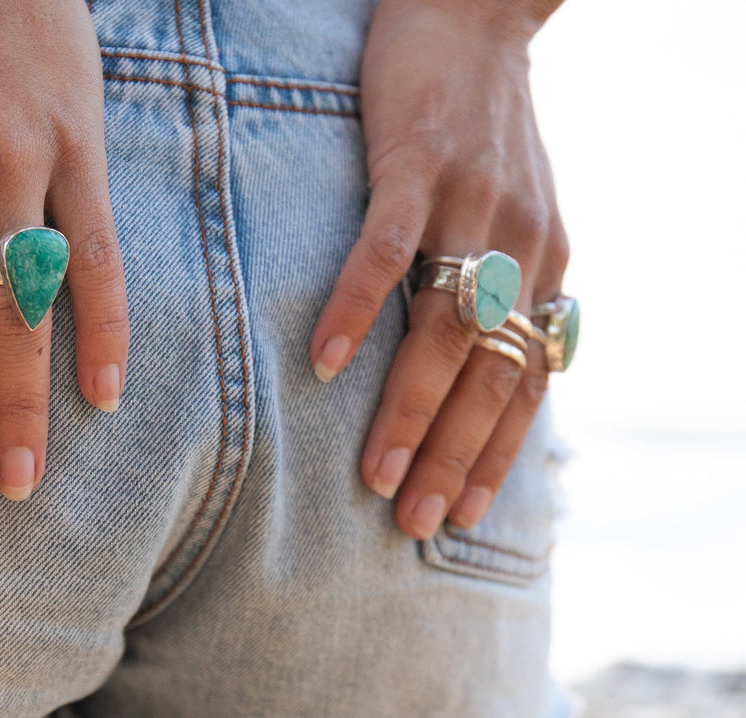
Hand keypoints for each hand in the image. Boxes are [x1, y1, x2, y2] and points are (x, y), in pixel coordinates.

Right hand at [311, 0, 567, 538]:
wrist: (476, 13)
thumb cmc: (482, 125)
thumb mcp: (518, 210)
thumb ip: (506, 282)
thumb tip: (479, 362)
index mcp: (543, 262)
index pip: (529, 380)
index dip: (500, 453)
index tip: (468, 515)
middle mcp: (520, 244)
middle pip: (490, 371)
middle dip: (456, 455)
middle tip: (418, 519)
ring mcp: (469, 204)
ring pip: (444, 327)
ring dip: (409, 407)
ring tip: (377, 472)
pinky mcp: (414, 163)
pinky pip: (386, 250)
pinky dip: (355, 310)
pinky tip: (322, 363)